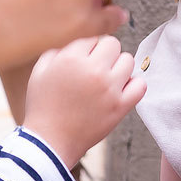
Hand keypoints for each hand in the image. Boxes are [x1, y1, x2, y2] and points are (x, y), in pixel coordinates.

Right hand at [23, 35, 144, 168]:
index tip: (82, 63)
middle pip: (113, 44)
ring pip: (128, 60)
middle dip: (105, 54)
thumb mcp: (40, 71)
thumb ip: (57, 51)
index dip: (88, 50)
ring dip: (119, 67)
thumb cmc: (43, 106)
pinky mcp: (120, 107)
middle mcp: (93, 70)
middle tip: (95, 69)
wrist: (49, 141)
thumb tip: (79, 43)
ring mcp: (109, 89)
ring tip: (107, 80)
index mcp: (71, 59)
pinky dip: (134, 85)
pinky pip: (140, 85)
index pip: (93, 39)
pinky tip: (121, 90)